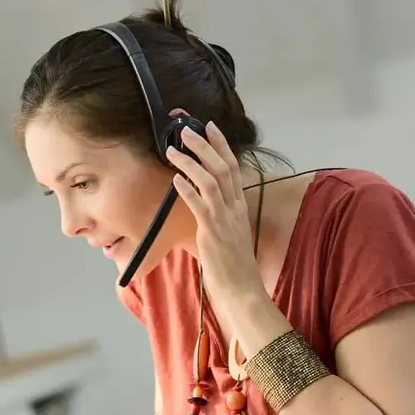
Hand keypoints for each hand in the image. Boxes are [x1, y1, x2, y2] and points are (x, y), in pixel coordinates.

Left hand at [166, 121, 266, 303]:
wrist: (242, 288)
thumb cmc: (232, 264)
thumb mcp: (229, 232)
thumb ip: (219, 215)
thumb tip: (202, 202)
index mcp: (239, 206)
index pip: (232, 167)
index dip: (221, 145)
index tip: (210, 127)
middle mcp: (234, 208)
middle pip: (222, 167)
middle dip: (204, 145)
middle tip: (186, 129)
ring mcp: (224, 219)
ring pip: (210, 181)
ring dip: (190, 162)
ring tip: (173, 149)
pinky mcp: (212, 232)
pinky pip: (200, 205)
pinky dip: (187, 190)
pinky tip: (175, 179)